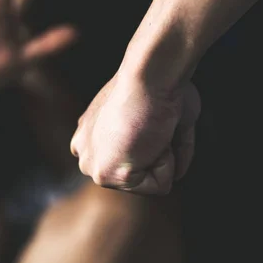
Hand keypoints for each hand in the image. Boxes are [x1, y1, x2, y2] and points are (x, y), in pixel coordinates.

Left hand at [70, 72, 200, 193]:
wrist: (149, 77)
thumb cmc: (159, 87)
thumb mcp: (158, 116)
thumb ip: (166, 146)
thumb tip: (177, 174)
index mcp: (91, 135)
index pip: (132, 160)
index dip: (155, 141)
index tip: (148, 116)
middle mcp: (85, 151)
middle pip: (139, 173)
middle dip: (157, 153)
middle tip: (150, 123)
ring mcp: (92, 164)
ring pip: (149, 181)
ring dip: (163, 156)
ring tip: (150, 129)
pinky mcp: (105, 174)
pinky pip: (159, 185)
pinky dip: (167, 162)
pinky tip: (152, 137)